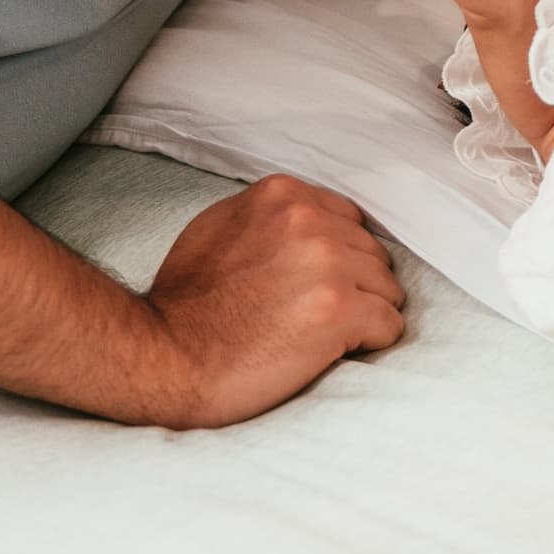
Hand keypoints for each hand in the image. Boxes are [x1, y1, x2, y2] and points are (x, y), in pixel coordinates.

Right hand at [144, 175, 406, 426]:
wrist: (164, 358)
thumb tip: (315, 222)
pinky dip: (371, 343)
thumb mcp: (221, 229)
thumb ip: (271, 218)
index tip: (313, 286)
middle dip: (354, 287)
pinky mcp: (340, 310)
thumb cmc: (186, 305)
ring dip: (364, 315)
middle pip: (373, 254)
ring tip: (322, 337)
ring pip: (387, 289)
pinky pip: (389, 325)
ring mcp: (327, 263)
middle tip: (314, 318)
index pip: (349, 222)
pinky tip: (334, 352)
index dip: (337, 259)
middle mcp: (309, 219)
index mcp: (283, 195)